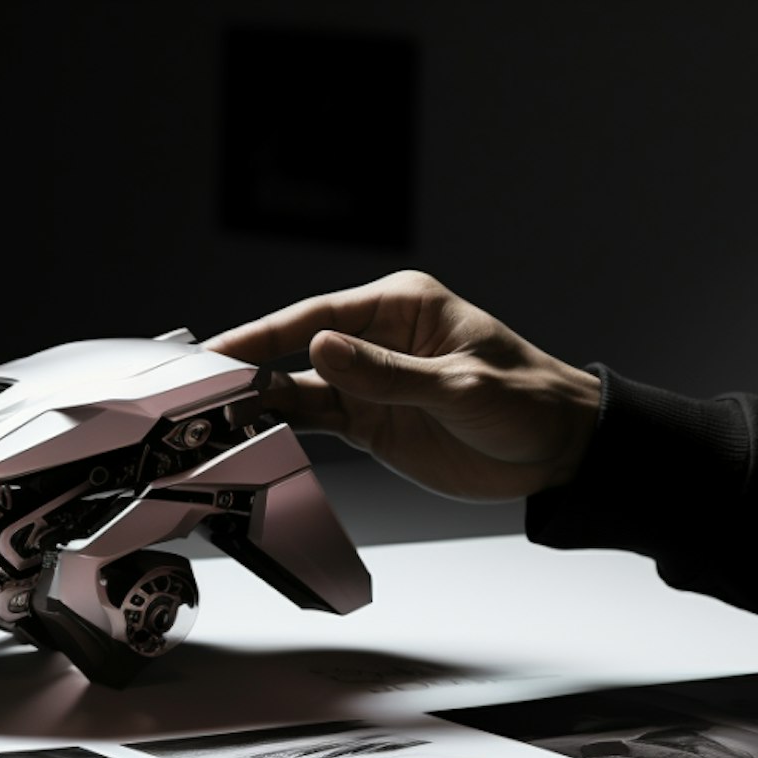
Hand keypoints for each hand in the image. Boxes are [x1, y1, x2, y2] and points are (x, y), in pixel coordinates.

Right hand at [203, 270, 601, 501]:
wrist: (561, 450)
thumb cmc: (527, 401)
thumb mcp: (462, 387)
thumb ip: (388, 375)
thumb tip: (320, 351)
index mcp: (402, 308)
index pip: (317, 318)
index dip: (264, 336)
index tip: (219, 352)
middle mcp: (379, 340)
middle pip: (297, 351)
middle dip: (248, 367)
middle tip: (195, 387)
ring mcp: (373, 384)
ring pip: (300, 390)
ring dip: (259, 403)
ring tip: (209, 416)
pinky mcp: (374, 423)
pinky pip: (319, 421)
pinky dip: (284, 429)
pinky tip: (249, 433)